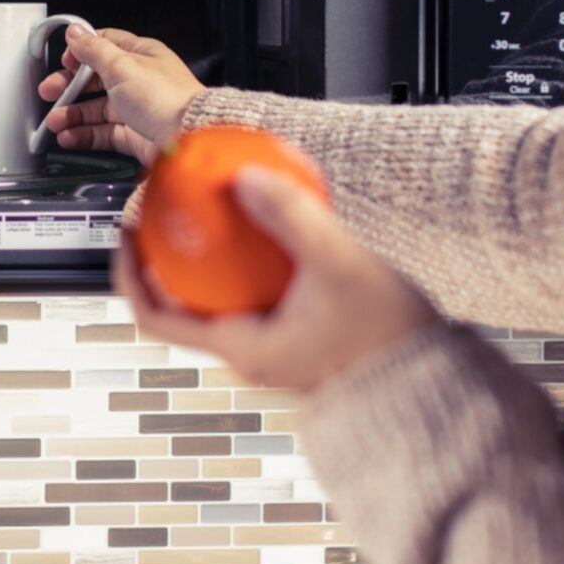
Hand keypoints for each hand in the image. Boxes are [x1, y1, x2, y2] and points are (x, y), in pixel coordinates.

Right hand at [38, 27, 205, 166]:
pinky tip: (69, 137)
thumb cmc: (166, 99)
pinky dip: (84, 135)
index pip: (105, 46)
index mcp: (140, 55)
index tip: (63, 61)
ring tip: (55, 122)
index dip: (81, 52)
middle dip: (69, 87)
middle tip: (49, 92)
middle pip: (96, 80)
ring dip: (72, 114)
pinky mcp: (134, 135)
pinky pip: (103, 133)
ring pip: (97, 109)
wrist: (188, 139)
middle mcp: (139, 80)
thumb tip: (75, 32)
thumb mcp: (122, 66)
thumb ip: (94, 50)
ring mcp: (136, 108)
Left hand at [116, 167, 435, 390]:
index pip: (154, 317)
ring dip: (202, 260)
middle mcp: (248, 354)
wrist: (438, 388)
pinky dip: (244, 264)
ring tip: (209, 213)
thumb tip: (246, 175)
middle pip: (178, 305)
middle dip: (161, 258)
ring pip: (216, 300)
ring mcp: (270, 349)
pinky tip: (265, 229)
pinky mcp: (294, 339)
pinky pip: (251, 297)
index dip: (127, 274)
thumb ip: (293, 216)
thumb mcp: (340, 264)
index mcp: (242, 348)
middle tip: (160, 212)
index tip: (125, 231)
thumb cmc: (391, 339)